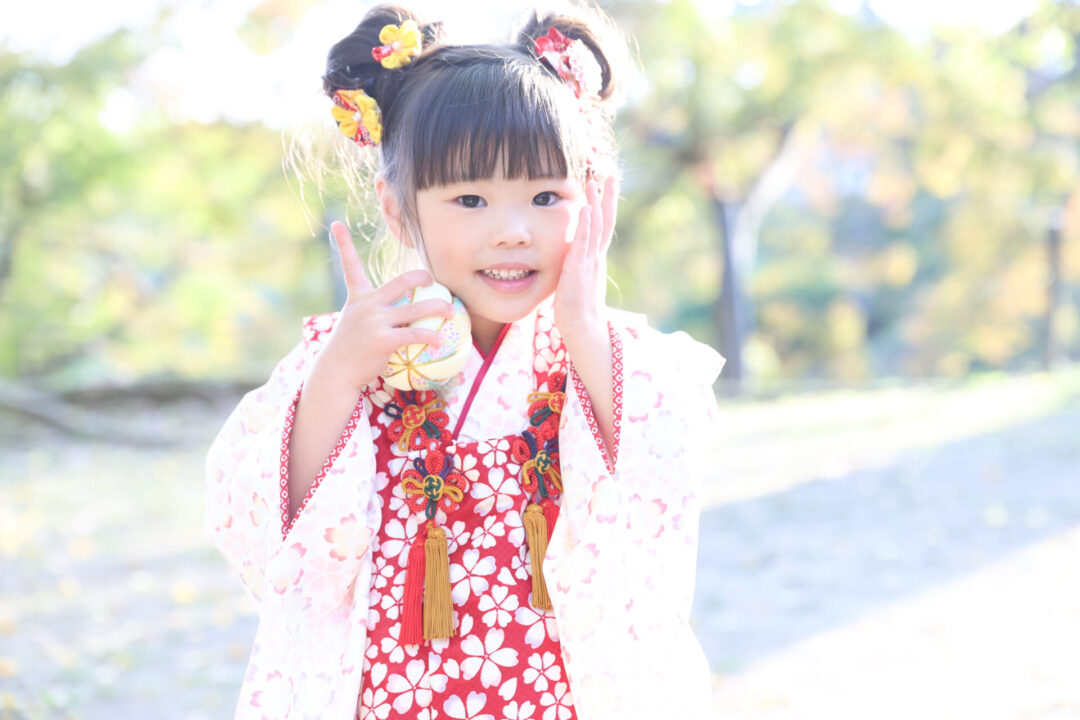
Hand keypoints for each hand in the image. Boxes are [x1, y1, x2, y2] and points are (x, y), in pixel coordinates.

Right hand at [317, 221, 453, 389]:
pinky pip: (415, 334)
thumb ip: (372, 312)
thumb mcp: (355, 323)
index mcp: (358, 298)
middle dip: (421, 277)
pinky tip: (441, 341)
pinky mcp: (383, 340)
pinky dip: (431, 337)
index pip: (350, 266)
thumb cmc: (350, 349)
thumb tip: (395, 312)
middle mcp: (367, 305)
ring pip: (415, 309)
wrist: (336, 372)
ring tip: (449, 311)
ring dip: (437, 308)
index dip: (342, 243)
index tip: (336, 223)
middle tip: (434, 281)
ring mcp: (375, 322)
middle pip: (400, 281)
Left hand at [554, 175, 617, 343]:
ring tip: (595, 182)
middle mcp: (596, 256)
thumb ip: (577, 264)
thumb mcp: (578, 279)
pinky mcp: (580, 268)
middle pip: (606, 221)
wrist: (583, 326)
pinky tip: (587, 209)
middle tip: (610, 175)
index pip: (603, 226)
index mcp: (596, 258)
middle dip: (608, 197)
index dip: (605, 205)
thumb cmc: (577, 307)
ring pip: (597, 227)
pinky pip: (584, 242)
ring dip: (596, 203)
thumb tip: (571, 257)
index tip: (606, 186)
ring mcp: (590, 261)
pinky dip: (586, 225)